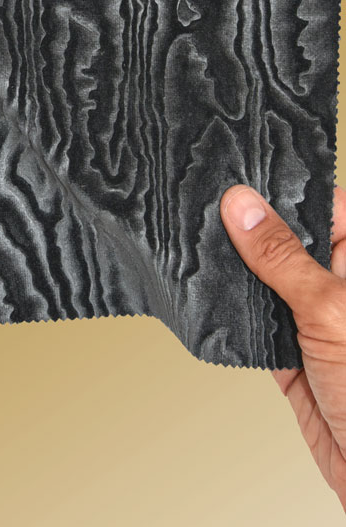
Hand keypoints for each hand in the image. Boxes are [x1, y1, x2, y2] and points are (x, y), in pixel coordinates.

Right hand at [220, 183, 345, 511]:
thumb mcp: (329, 310)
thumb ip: (282, 257)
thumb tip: (242, 205)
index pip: (325, 204)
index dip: (283, 187)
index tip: (237, 171)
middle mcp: (342, 286)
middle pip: (290, 240)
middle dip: (249, 227)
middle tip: (202, 203)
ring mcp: (317, 320)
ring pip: (268, 280)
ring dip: (236, 269)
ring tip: (195, 242)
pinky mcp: (294, 355)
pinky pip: (256, 321)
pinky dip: (232, 312)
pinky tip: (206, 296)